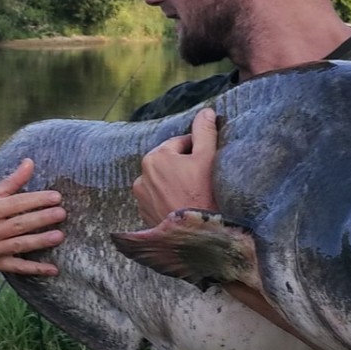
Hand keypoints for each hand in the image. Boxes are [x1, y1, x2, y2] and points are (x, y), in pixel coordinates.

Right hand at [0, 158, 65, 275]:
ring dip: (40, 242)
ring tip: (60, 236)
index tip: (56, 197)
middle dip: (41, 219)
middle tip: (62, 213)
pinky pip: (17, 268)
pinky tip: (53, 269)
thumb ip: (12, 181)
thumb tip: (30, 162)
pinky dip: (35, 269)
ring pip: (19, 245)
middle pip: (18, 225)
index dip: (36, 200)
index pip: (14, 204)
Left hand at [133, 107, 217, 225]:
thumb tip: (206, 111)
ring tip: (194, 196)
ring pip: (163, 181)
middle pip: (170, 163)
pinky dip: (169, 200)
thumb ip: (205, 131)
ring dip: (176, 183)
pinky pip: (158, 199)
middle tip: (204, 181)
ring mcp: (141, 197)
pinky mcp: (144, 214)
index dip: (198, 151)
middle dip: (185, 167)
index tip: (209, 164)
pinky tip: (184, 207)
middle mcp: (141, 176)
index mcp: (155, 157)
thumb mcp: (208, 158)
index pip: (181, 143)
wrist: (196, 238)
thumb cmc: (204, 195)